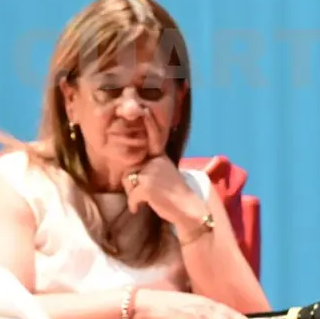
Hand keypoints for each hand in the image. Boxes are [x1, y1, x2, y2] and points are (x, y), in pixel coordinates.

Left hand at [122, 110, 200, 226]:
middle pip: (131, 170)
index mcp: (162, 157)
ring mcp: (151, 172)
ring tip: (151, 199)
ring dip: (135, 195)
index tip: (145, 109)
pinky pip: (132, 196)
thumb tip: (133, 176)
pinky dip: (135, 205)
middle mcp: (157, 160)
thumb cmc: (175, 196)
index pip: (155, 138)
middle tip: (150, 193)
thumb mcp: (164, 176)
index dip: (149, 123)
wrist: (190, 209)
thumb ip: (151, 170)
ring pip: (129, 183)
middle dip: (134, 184)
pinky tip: (142, 208)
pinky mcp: (146, 185)